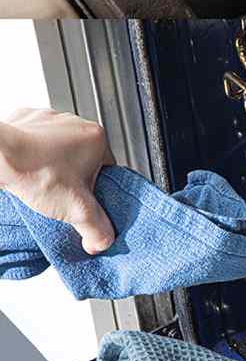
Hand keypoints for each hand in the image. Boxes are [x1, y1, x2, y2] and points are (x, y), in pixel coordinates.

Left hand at [0, 108, 113, 252]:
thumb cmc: (34, 171)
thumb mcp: (76, 210)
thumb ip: (97, 228)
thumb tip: (103, 240)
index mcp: (97, 137)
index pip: (107, 168)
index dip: (94, 189)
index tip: (80, 200)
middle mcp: (76, 123)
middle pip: (81, 159)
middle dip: (70, 177)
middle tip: (57, 195)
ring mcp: (49, 120)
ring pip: (56, 149)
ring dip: (50, 165)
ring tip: (38, 184)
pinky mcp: (25, 120)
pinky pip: (33, 141)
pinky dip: (29, 155)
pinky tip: (24, 170)